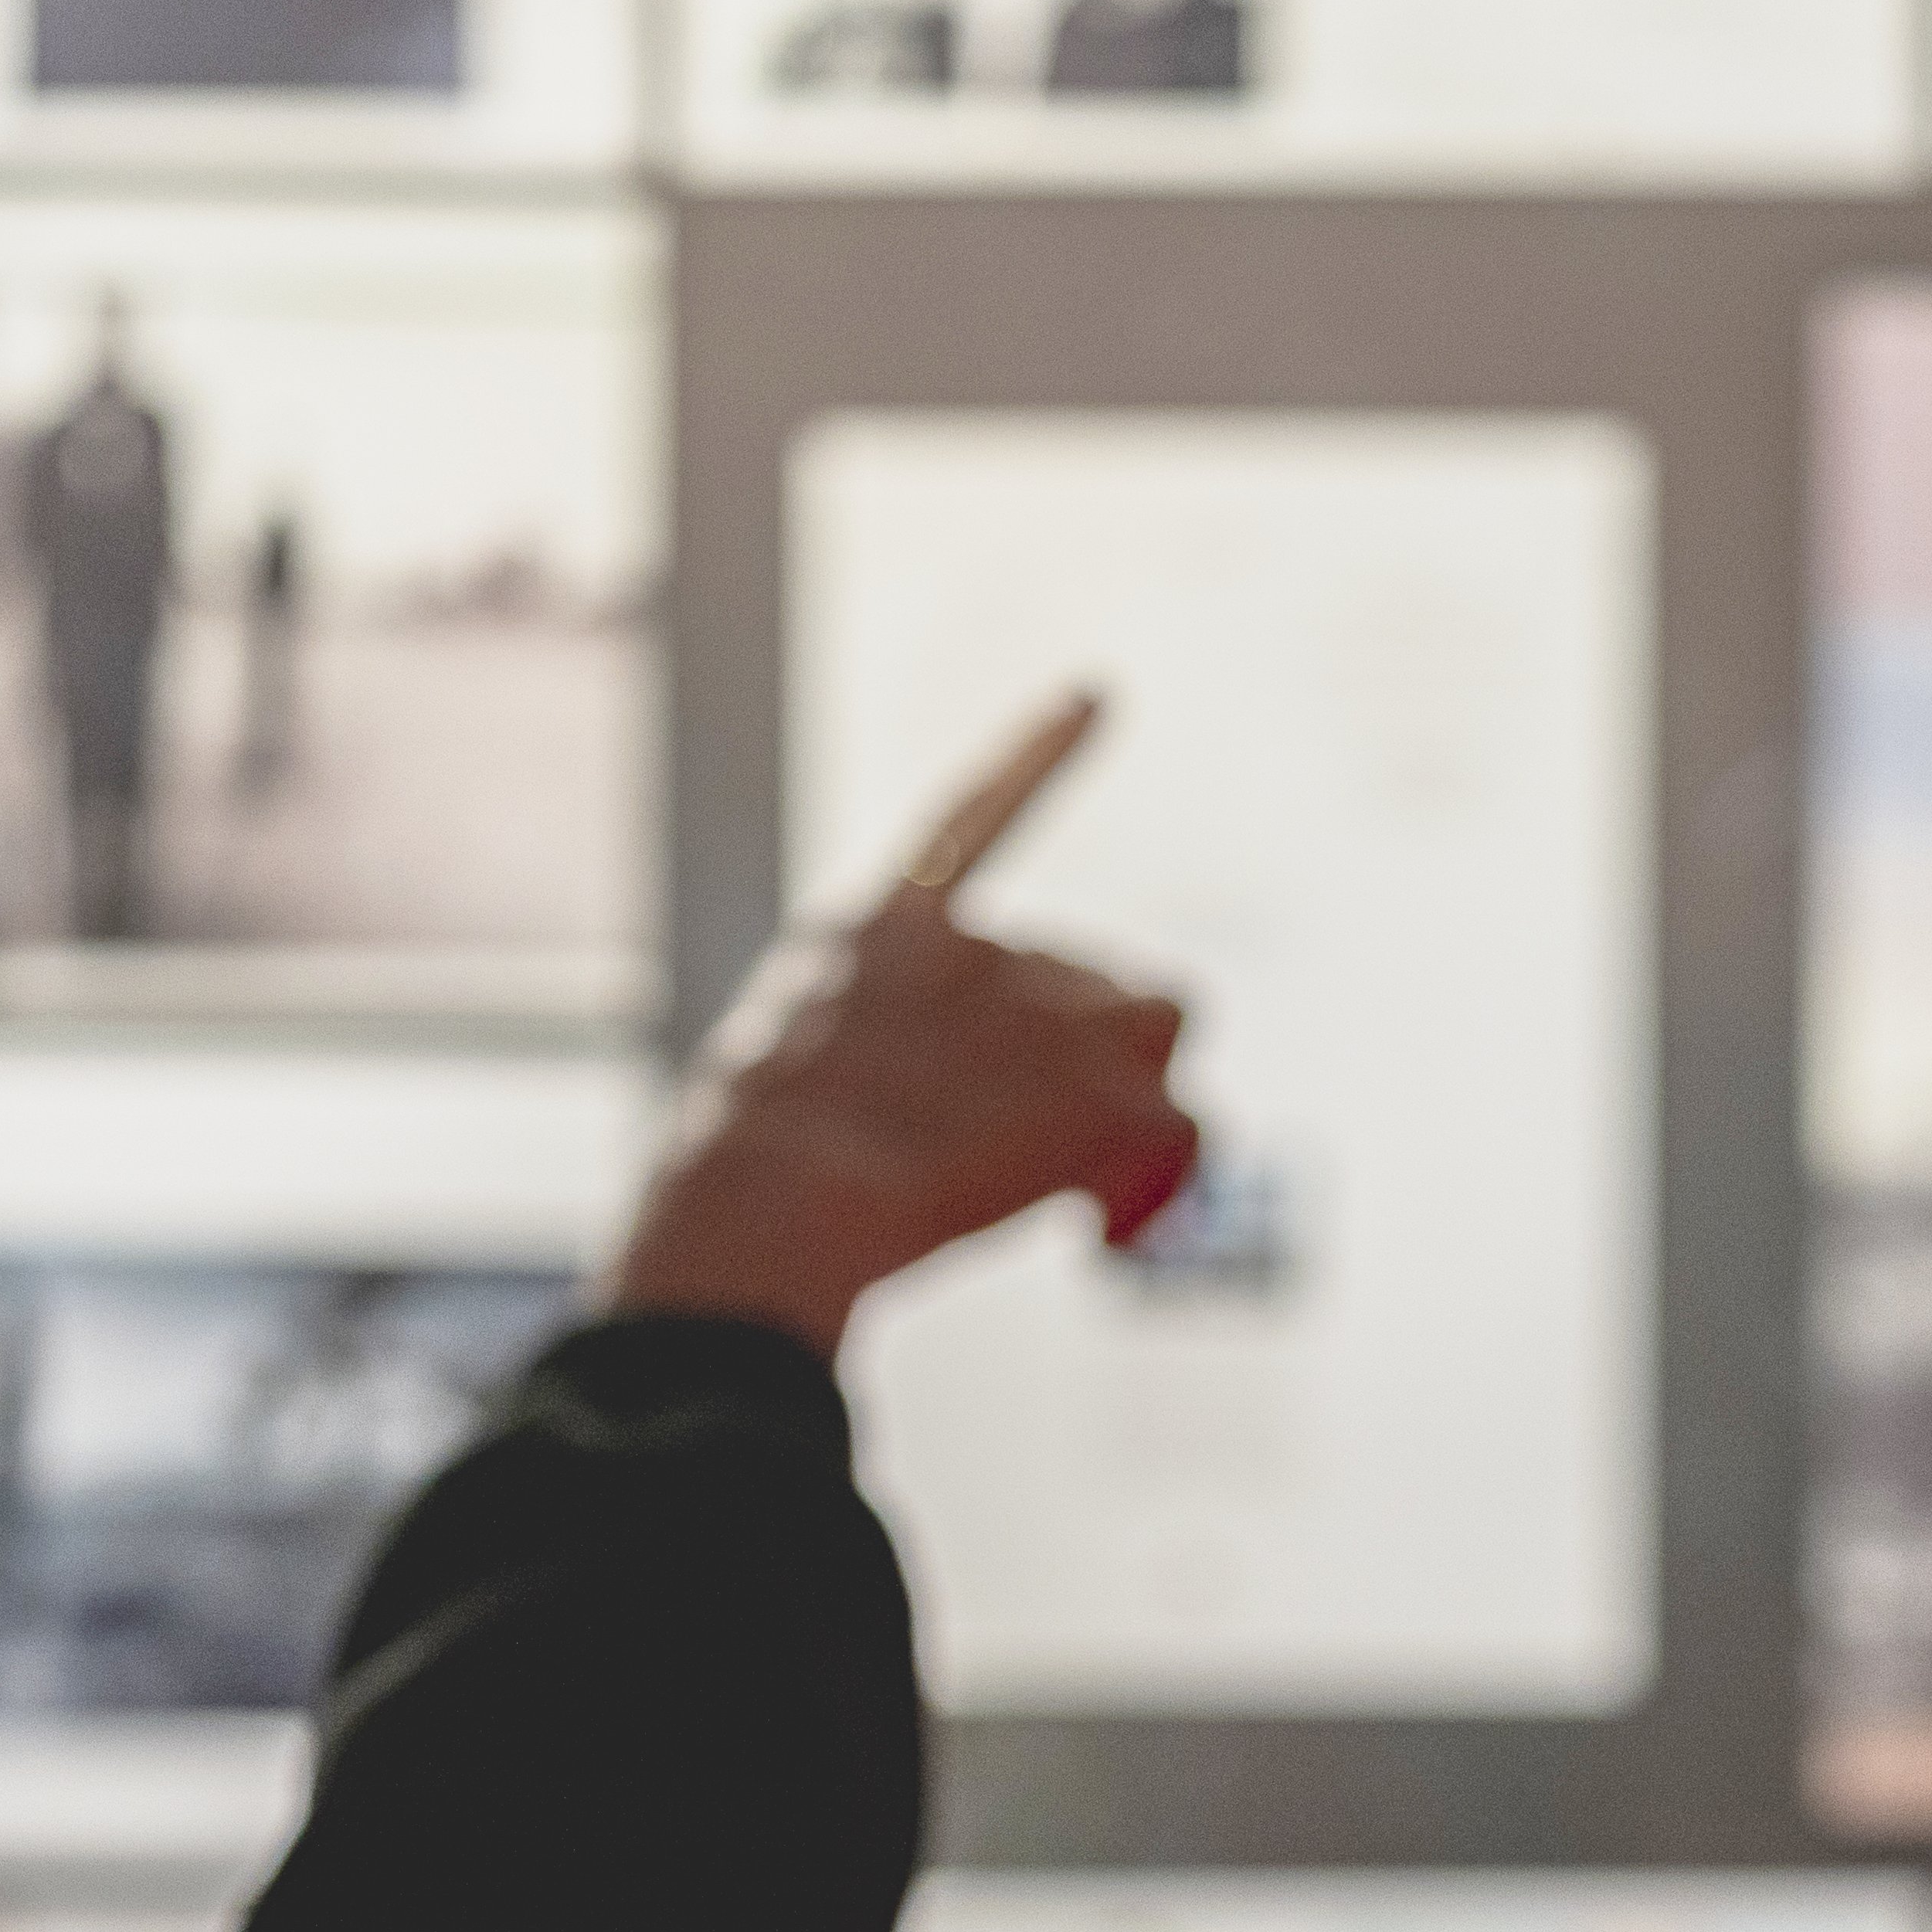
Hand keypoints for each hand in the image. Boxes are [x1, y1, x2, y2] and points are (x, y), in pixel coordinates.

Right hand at [613, 690, 1207, 1353]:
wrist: (771, 1193)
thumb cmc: (741, 1168)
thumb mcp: (765, 1073)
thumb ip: (852, 1058)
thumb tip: (898, 1127)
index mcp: (884, 933)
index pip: (974, 818)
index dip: (1040, 757)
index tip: (1096, 695)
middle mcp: (985, 949)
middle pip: (1095, 984)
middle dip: (1081, 1060)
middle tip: (1024, 1150)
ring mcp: (1057, 1012)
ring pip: (1155, 1040)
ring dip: (1134, 1103)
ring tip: (1060, 1195)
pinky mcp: (1109, 1096)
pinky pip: (1191, 1125)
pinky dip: (1162, 1185)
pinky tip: (1113, 1236)